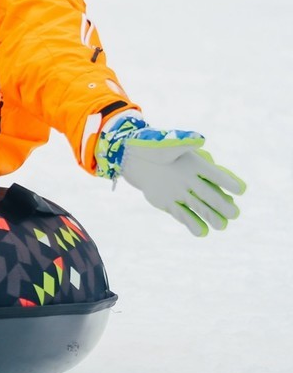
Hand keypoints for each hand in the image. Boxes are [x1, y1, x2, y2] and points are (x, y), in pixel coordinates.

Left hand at [95, 112, 245, 236]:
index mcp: (196, 164)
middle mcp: (192, 181)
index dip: (227, 181)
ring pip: (200, 207)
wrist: (132, 158)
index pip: (215, 174)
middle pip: (211, 194)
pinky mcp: (169, 203)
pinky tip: (202, 232)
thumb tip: (201, 140)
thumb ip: (182, 142)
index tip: (240, 189)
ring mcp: (182, 194)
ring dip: (211, 217)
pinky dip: (191, 223)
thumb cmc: (152, 146)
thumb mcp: (166, 142)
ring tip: (221, 226)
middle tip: (234, 214)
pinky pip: (183, 214)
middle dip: (222, 204)